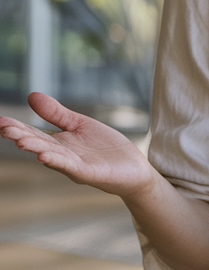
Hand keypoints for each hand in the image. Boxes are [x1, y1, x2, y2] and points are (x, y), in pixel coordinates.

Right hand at [0, 92, 155, 196]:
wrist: (134, 169)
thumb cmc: (105, 148)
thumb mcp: (80, 125)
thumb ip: (57, 114)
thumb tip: (31, 95)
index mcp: (58, 143)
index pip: (34, 134)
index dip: (17, 128)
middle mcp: (62, 156)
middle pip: (39, 145)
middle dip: (21, 137)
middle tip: (4, 128)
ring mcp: (75, 165)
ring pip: (53, 156)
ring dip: (37, 149)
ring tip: (21, 141)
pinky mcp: (90, 173)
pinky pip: (72, 167)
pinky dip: (58, 162)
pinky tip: (44, 156)